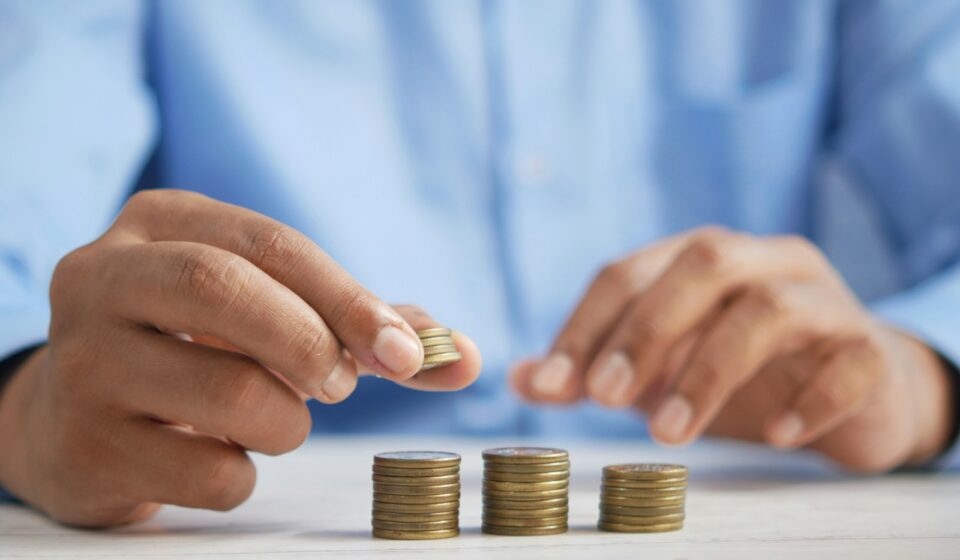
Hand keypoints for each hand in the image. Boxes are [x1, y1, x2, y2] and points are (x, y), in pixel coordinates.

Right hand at [0, 190, 480, 526]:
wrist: (74, 417)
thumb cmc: (196, 350)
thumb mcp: (265, 311)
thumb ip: (363, 327)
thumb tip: (464, 356)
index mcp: (160, 223)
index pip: (270, 243)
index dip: (349, 298)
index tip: (407, 352)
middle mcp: (104, 278)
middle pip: (226, 290)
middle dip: (312, 343)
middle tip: (341, 386)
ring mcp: (82, 362)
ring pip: (229, 393)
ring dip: (286, 422)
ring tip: (273, 420)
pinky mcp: (83, 445)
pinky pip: (207, 472)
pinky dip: (243, 475)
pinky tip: (219, 455)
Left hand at [511, 227, 952, 471]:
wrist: (856, 389)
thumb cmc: (743, 372)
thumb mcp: (659, 370)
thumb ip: (594, 370)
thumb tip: (519, 379)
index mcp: (700, 258)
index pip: (628, 271)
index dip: (584, 325)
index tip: (550, 384)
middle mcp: (762, 261)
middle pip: (702, 264)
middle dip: (646, 330)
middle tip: (604, 398)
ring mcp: (823, 299)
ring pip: (770, 308)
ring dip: (710, 370)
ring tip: (670, 433)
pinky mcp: (870, 348)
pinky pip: (848, 361)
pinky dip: (809, 398)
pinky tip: (775, 435)